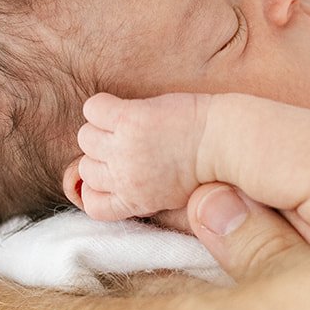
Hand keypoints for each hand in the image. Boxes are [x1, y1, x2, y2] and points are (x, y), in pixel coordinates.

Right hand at [73, 92, 210, 220]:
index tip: (113, 173)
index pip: (91, 203)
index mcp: (133, 200)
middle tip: (128, 143)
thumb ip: (142, 196)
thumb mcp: (169, 198)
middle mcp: (122, 177)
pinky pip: (93, 109)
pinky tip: (123, 109)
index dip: (98, 187)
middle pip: (86, 167)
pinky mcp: (128, 118)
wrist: (224, 143)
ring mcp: (123, 147)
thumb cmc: (205, 168)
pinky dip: (103, 106)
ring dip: (102, 129)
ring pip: (86, 138)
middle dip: (103, 156)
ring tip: (126, 125)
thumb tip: (121, 184)